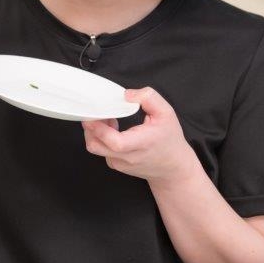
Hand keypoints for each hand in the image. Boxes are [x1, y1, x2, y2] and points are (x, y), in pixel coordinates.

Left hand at [82, 87, 202, 184]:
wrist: (173, 167)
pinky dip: (100, 139)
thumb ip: (148, 98)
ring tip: (108, 120)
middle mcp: (128, 157)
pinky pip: (101, 151)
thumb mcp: (166, 113)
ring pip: (95, 148)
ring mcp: (120, 163)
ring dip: (95, 132)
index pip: (115, 142)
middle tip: (96, 113)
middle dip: (90, 127)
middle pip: (96, 145)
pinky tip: (112, 131)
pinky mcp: (116, 165)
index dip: (99, 129)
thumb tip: (127, 95)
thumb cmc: (169, 139)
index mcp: (141, 143)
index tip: (92, 116)